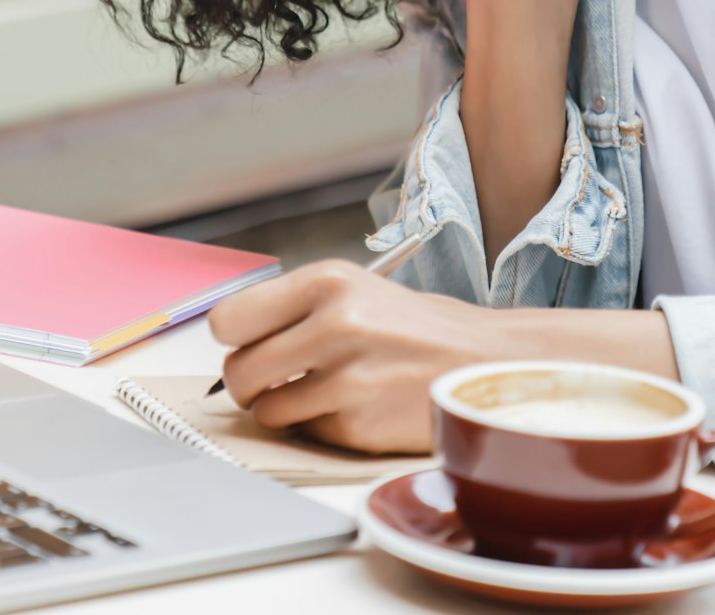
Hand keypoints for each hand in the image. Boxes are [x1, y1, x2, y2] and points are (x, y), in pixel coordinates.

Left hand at [206, 259, 492, 453]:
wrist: (485, 361)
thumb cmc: (415, 328)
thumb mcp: (356, 291)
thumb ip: (295, 309)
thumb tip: (234, 342)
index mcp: (327, 282)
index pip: (229, 319)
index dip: (236, 339)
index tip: (251, 344)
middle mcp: (334, 326)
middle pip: (238, 372)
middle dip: (251, 383)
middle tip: (276, 379)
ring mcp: (346, 380)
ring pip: (266, 410)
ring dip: (285, 408)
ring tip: (323, 391)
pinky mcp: (358, 425)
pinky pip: (307, 432)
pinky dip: (323, 426)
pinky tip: (357, 407)